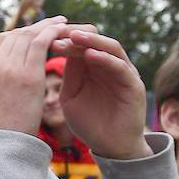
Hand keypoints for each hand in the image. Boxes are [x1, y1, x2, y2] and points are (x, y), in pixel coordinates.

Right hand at [0, 16, 66, 137]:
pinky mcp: (28, 75)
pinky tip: (61, 29)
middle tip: (49, 24)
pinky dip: (51, 32)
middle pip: (12, 36)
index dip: (14, 35)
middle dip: (32, 28)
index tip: (28, 36)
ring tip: (61, 23)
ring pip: (27, 37)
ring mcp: (7, 68)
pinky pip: (40, 44)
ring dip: (46, 27)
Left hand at [55, 26, 152, 159]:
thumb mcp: (70, 97)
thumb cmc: (89, 123)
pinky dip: (106, 59)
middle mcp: (109, 64)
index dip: (63, 38)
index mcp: (92, 66)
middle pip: (94, 40)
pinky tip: (91, 56)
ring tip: (74, 37)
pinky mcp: (133, 84)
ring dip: (92, 40)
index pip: (79, 44)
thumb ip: (68, 75)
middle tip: (57, 32)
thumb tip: (57, 48)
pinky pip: (120, 66)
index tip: (44, 36)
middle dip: (75, 35)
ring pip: (110, 47)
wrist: (110, 147)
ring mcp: (123, 72)